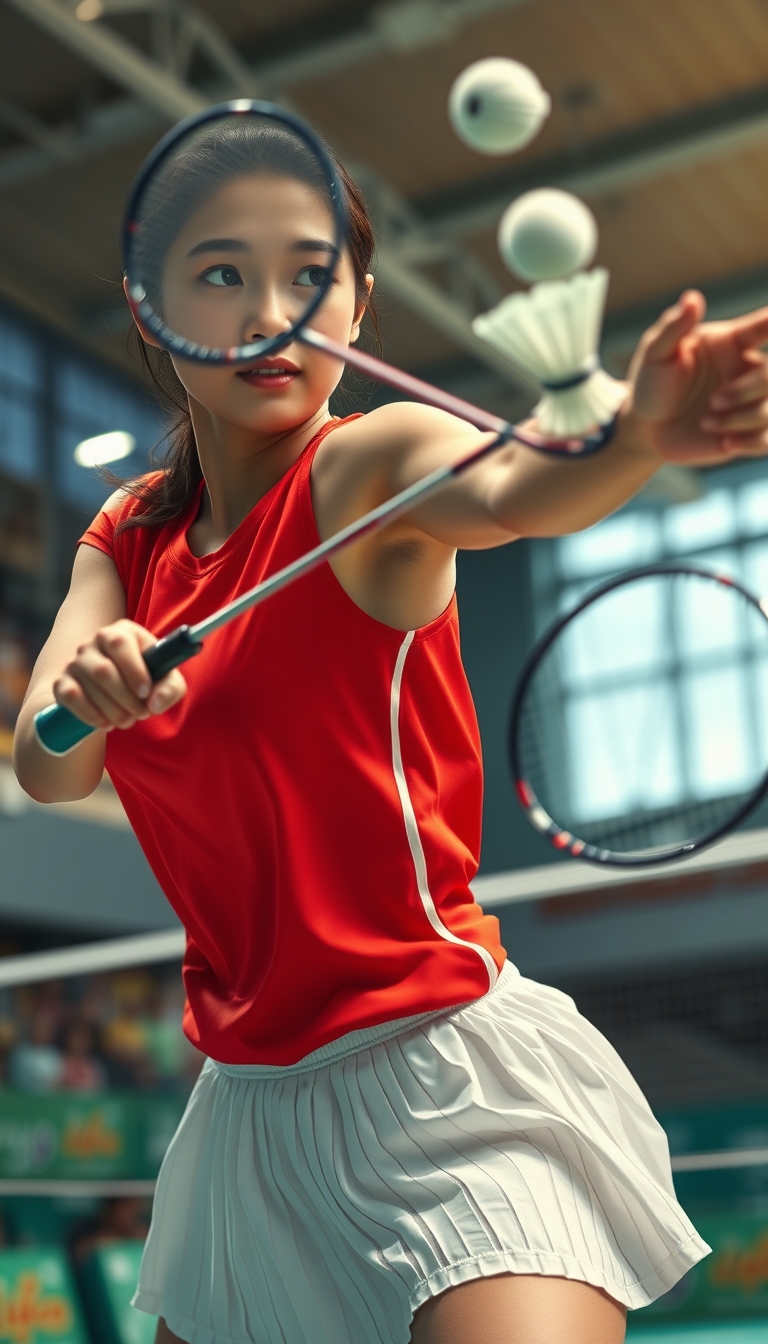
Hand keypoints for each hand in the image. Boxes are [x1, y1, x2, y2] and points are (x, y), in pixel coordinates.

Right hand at [53, 620, 186, 730]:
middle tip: (141, 714)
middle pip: (104, 670)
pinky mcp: (62, 682)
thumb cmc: (146, 679)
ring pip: (89, 686)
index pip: (119, 643)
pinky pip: (71, 698)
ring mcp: (75, 662)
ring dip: (113, 710)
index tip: (146, 693)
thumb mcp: (166, 680)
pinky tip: (106, 723)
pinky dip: (90, 715)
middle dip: (126, 699)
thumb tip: (155, 703)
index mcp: (121, 632)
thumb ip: (170, 688)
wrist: (117, 691)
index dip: (133, 670)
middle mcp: (94, 643)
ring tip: (128, 720)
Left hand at [627, 290, 767, 464]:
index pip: (764, 326)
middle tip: (714, 401)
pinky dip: (753, 442)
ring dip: (741, 418)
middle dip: (747, 388)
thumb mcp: (655, 353)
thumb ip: (674, 327)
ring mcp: (750, 402)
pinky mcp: (747, 433)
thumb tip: (692, 299)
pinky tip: (726, 443)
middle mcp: (747, 369)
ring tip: (706, 422)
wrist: (645, 428)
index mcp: (732, 342)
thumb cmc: (652, 383)